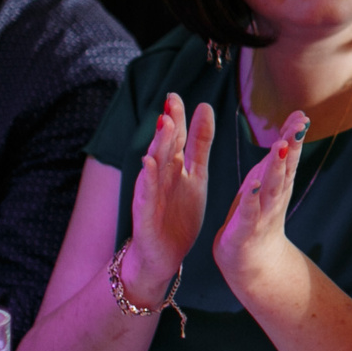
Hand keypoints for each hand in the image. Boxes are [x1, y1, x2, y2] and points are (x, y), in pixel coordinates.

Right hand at [129, 94, 216, 283]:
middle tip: (171, 101)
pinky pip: (147, 195)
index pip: (176, 138)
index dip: (177, 117)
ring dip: (159, 146)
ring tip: (164, 125)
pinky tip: (148, 164)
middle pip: (164, 147)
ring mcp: (151, 195)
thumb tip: (204, 107)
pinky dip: (147, 180)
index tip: (177, 95)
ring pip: (154, 167)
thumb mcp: (196, 175)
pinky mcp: (146, 215)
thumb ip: (200, 144)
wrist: (164, 255)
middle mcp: (160, 177)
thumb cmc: (178, 214)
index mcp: (174, 168)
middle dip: (168, 125)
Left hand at [214, 111, 309, 295]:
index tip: (302, 115)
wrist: (251, 260)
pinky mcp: (245, 230)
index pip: (289, 156)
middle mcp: (274, 196)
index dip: (295, 136)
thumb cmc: (258, 214)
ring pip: (271, 187)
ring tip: (280, 147)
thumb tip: (297, 121)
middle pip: (285, 168)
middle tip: (298, 126)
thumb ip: (282, 154)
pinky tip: (254, 184)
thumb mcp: (270, 179)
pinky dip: (253, 199)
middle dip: (292, 147)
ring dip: (277, 168)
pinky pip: (250, 212)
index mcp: (277, 183)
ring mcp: (262, 213)